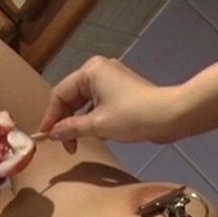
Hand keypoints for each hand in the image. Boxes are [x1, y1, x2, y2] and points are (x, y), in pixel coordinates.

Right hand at [39, 56, 179, 152]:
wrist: (170, 116)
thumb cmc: (132, 117)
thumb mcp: (97, 124)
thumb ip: (71, 128)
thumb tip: (51, 134)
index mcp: (90, 71)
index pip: (60, 94)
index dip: (51, 117)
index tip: (47, 138)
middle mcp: (99, 70)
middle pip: (71, 97)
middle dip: (66, 122)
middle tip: (65, 145)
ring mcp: (111, 80)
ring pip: (84, 102)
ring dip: (79, 123)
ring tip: (77, 143)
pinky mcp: (122, 91)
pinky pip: (98, 104)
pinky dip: (93, 119)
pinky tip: (95, 134)